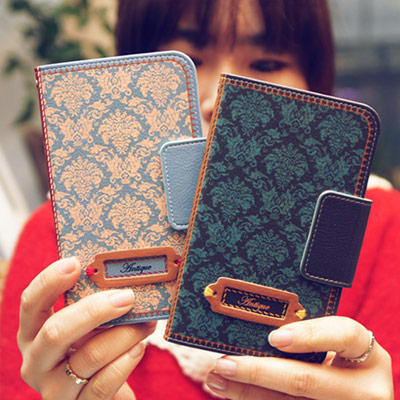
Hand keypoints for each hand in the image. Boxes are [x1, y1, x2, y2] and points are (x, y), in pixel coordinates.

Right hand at [17, 257, 155, 399]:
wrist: (99, 397)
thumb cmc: (93, 351)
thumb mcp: (86, 328)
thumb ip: (94, 307)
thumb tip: (125, 279)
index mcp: (33, 333)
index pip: (31, 303)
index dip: (50, 281)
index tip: (76, 263)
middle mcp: (36, 361)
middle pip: (56, 331)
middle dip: (95, 310)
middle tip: (127, 296)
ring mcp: (54, 389)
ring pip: (89, 356)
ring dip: (125, 335)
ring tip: (147, 323)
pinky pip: (104, 383)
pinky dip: (126, 362)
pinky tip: (139, 349)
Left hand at [205, 316, 393, 399]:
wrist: (350, 393)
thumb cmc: (335, 356)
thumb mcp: (333, 343)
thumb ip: (306, 334)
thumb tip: (252, 321)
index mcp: (368, 356)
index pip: (345, 335)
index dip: (309, 335)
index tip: (273, 337)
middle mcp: (365, 389)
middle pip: (308, 381)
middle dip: (259, 371)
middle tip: (225, 362)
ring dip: (246, 391)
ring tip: (217, 378)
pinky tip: (232, 392)